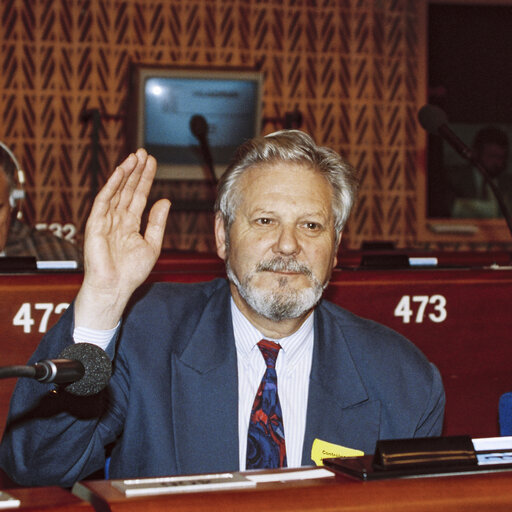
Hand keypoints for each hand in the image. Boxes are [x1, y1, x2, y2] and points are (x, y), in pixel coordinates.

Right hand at [74, 149, 170, 328]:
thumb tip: (165, 201)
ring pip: (116, 191)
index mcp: (130, 224)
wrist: (115, 288)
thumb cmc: (131, 272)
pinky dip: (112, 185)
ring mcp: (106, 220)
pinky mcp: (95, 224)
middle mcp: (117, 219)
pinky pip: (104, 200)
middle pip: (127, 189)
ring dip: (125, 173)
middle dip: (136, 171)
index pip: (139, 195)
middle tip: (143, 152)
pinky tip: (120, 172)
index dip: (145, 179)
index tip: (152, 163)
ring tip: (135, 156)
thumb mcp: (152, 244)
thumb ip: (157, 222)